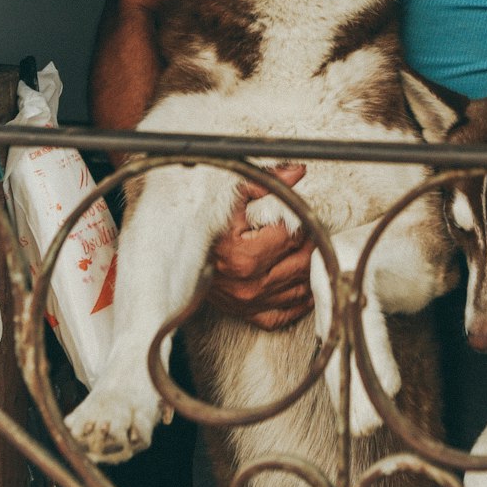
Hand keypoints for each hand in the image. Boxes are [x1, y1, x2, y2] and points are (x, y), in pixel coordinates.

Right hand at [208, 165, 314, 329]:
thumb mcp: (230, 197)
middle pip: (302, 262)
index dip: (301, 221)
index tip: (300, 214)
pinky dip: (300, 302)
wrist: (174, 256)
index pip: (292, 237)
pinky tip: (306, 286)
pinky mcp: (248, 313)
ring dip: (311, 269)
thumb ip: (265, 183)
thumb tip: (298, 172)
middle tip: (311, 229)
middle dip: (311, 243)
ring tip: (310, 250)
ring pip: (300, 288)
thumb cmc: (204, 226)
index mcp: (245, 256)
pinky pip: (284, 315)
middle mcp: (249, 284)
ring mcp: (250, 302)